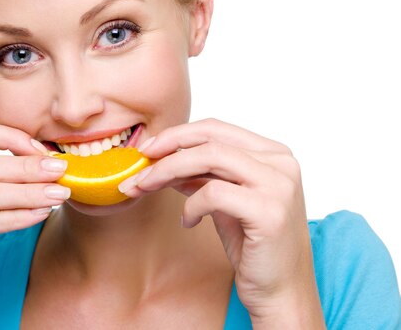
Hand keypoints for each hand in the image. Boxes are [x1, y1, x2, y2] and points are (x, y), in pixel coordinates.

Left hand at [119, 119, 323, 326]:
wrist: (282, 292)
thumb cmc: (254, 246)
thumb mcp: (222, 201)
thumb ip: (199, 176)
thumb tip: (161, 158)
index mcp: (274, 153)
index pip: (217, 128)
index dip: (177, 134)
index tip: (148, 148)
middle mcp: (282, 162)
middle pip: (210, 139)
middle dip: (166, 148)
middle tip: (139, 164)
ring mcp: (279, 185)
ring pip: (209, 157)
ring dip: (168, 170)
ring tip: (146, 186)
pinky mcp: (270, 211)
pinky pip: (213, 194)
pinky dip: (191, 205)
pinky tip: (188, 221)